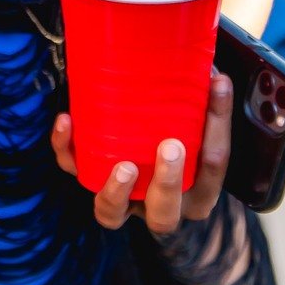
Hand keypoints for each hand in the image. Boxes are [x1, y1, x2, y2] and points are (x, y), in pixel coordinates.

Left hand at [51, 74, 233, 236]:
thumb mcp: (195, 123)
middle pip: (165, 214)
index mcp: (195, 193)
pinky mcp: (90, 179)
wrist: (142, 148)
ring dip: (115, 192)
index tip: (216, 84)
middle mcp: (158, 206)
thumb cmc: (175, 133)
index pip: (213, 167)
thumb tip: (212, 70)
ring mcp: (121, 199)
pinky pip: (74, 170)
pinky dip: (67, 148)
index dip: (217, 125)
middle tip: (170, 147)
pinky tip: (68, 120)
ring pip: (112, 214)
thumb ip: (203, 103)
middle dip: (167, 183)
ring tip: (123, 166)